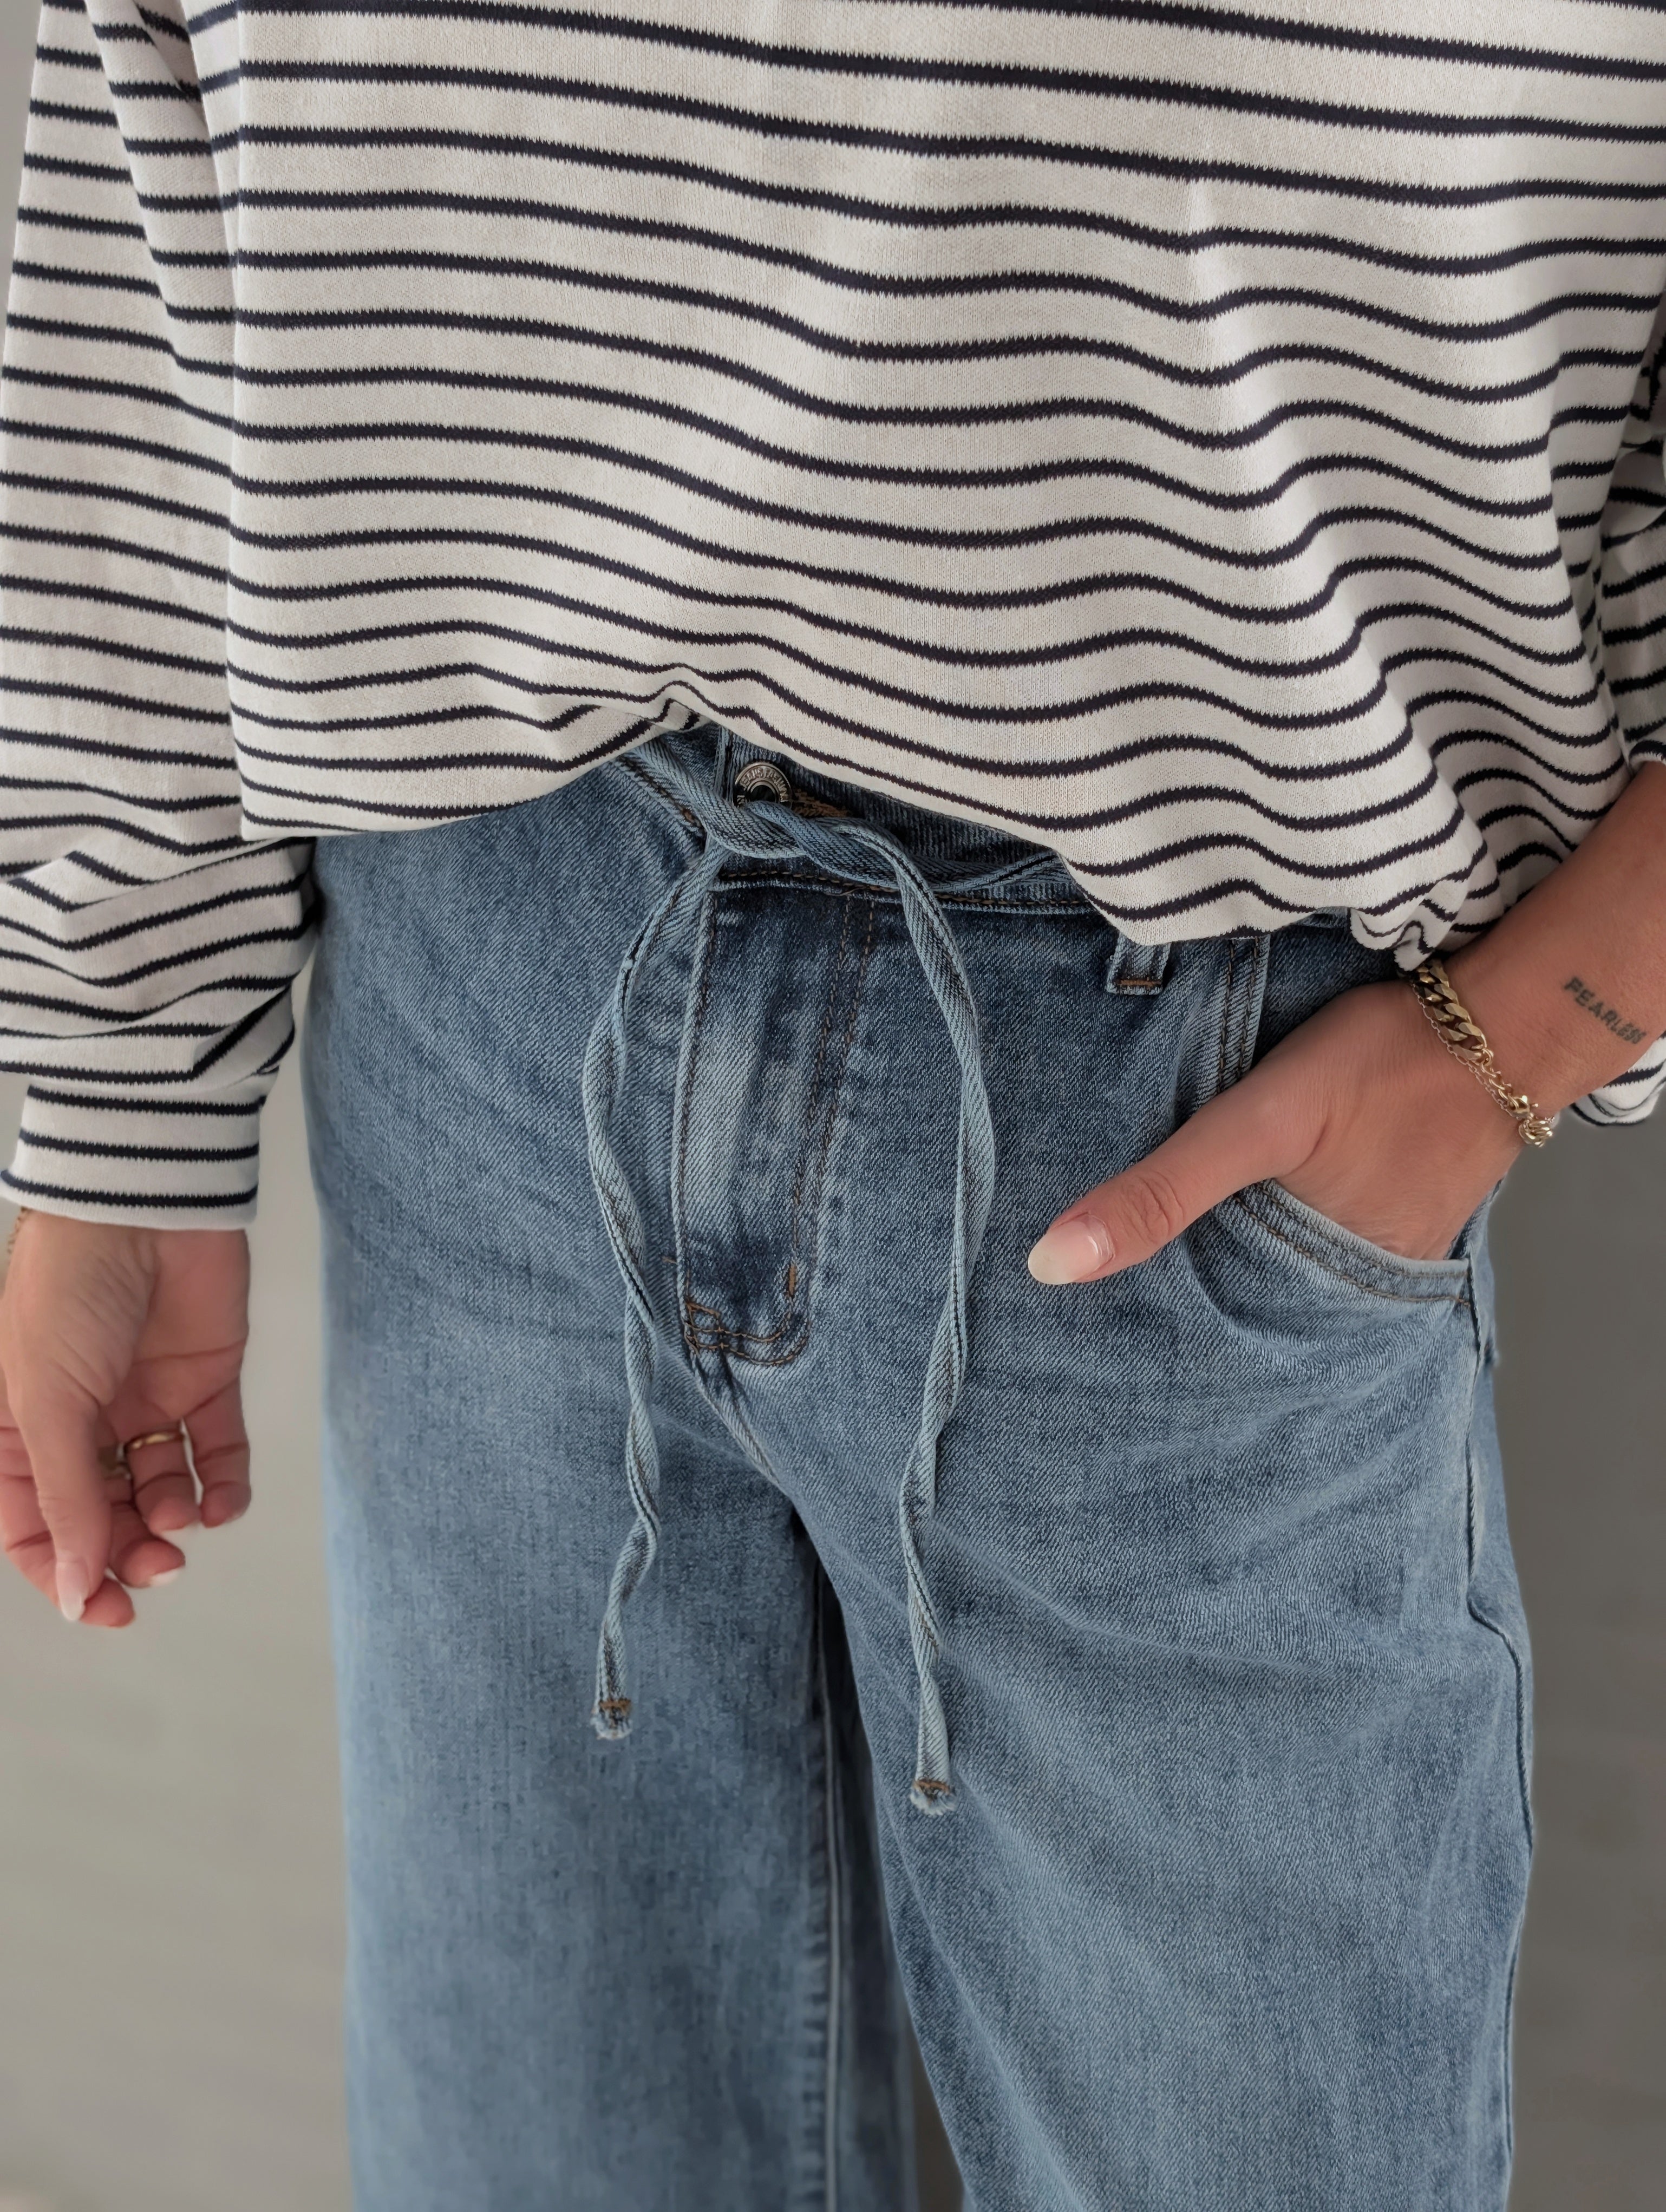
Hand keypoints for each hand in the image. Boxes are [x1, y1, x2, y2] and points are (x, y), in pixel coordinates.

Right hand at [0, 1217, 250, 1625]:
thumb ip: (63, 1498)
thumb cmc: (71, 1286)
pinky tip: (223, 1504)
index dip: (65, 1573)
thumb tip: (74, 1590)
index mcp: (18, 1426)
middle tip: (159, 1567)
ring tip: (183, 1518)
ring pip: (159, 1490)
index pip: (34, 1525)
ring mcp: (142, 1399)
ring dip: (173, 1518)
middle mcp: (79, 1419)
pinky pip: (216, 1452)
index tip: (104, 1610)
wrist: (145, 1203)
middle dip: (129, 1551)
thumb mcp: (48, 1401)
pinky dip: (224, 1487)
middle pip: (102, 1515)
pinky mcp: (204, 1379)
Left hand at [1026, 977, 1523, 1284]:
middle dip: (1191, 1296)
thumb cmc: (1384, 1061)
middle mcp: (1352, 1287)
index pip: (1208, 1330)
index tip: (1083, 1329)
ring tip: (1170, 1249)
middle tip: (1109, 1295)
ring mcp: (1385, 1251)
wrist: (1509, 1021)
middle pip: (1249, 1302)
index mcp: (1312, 1286)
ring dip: (1241, 1257)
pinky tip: (1258, 1201)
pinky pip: (1330, 1234)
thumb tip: (1048, 1266)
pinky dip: (1291, 1223)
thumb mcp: (1256, 1121)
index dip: (1149, 1324)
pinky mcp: (1405, 1211)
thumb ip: (1162, 1190)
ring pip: (1289, 1267)